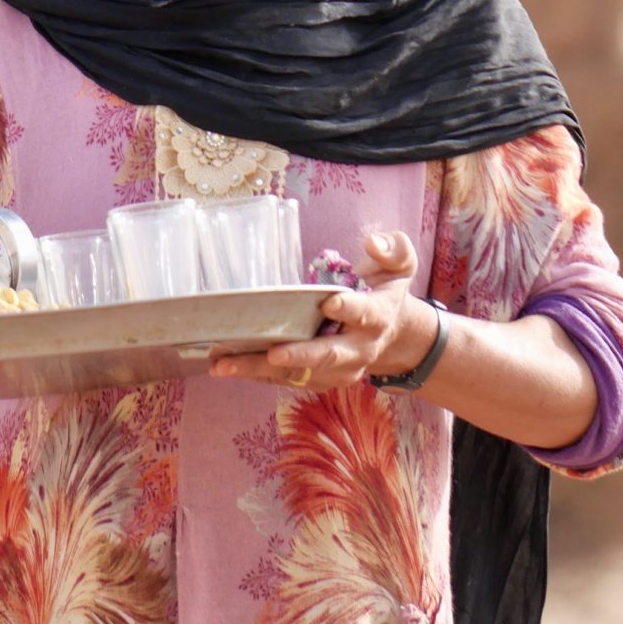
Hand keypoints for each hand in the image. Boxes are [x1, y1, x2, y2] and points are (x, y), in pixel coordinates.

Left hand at [208, 230, 437, 391]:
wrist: (394, 335)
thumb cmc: (384, 290)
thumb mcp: (398, 263)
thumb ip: (392, 250)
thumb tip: (372, 243)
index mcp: (377, 316)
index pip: (364, 312)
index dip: (349, 308)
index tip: (329, 303)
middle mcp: (360, 349)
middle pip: (328, 355)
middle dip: (299, 355)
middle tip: (271, 354)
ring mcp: (341, 369)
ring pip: (301, 373)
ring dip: (261, 370)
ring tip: (224, 364)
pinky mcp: (322, 379)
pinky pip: (289, 380)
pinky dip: (258, 375)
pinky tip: (227, 366)